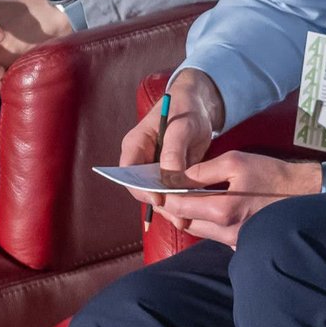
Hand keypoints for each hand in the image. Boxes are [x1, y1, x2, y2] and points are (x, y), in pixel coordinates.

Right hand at [119, 69, 223, 214]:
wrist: (198, 106)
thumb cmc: (185, 109)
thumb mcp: (181, 127)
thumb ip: (173, 151)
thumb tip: (169, 179)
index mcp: (134, 145)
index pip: (128, 173)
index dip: (140, 188)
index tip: (158, 199)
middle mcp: (140, 159)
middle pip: (141, 187)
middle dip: (157, 203)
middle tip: (177, 217)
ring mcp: (153, 168)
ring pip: (156, 192)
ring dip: (169, 206)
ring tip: (185, 220)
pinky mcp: (168, 174)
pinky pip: (169, 191)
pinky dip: (179, 201)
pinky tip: (192, 212)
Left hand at [157, 150, 323, 247]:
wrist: (305, 194)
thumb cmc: (272, 175)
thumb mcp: (236, 161)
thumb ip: (202, 170)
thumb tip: (176, 178)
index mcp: (221, 211)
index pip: (177, 208)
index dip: (163, 197)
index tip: (157, 187)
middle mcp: (225, 231)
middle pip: (184, 223)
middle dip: (172, 208)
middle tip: (166, 193)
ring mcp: (234, 241)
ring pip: (198, 231)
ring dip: (188, 216)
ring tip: (184, 199)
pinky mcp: (242, 244)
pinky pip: (214, 236)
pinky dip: (206, 224)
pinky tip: (208, 209)